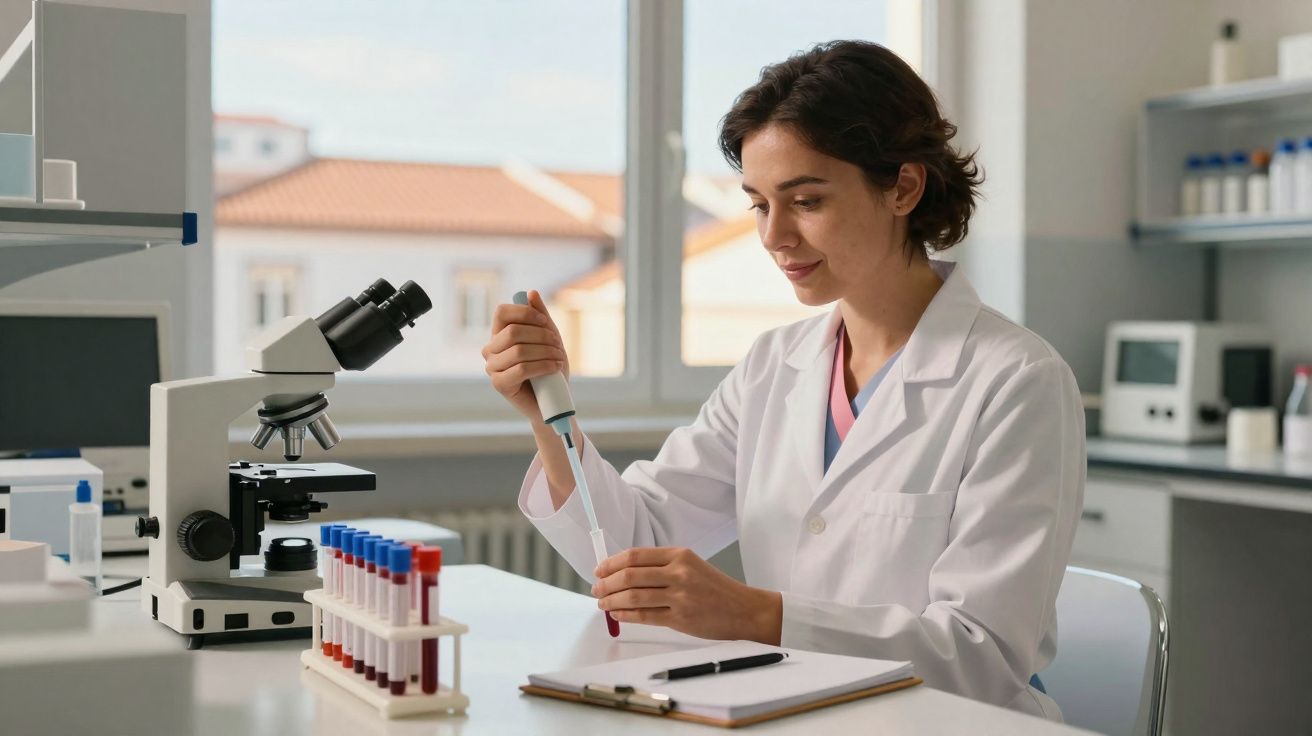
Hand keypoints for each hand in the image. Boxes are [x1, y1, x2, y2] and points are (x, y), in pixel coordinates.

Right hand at [481, 290, 569, 420]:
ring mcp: (492, 368)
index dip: (525, 313)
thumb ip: (540, 317)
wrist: (553, 401)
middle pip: (512, 331)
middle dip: (541, 336)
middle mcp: (491, 349)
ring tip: (559, 358)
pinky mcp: (499, 385)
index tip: (545, 323)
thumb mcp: (549, 339)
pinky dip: (543, 366)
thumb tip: (531, 293)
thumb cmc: (550, 368)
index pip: (501, 312)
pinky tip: (555, 368)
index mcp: (499, 334)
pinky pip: (521, 369)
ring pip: (518, 351)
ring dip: (545, 352)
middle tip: (557, 345)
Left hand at [592, 547, 781, 643]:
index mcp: (679, 555)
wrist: (743, 609)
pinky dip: (626, 614)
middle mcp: (678, 572)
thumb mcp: (691, 565)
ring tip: (602, 603)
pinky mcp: (680, 618)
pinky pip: (645, 616)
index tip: (599, 569)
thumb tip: (624, 572)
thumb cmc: (715, 588)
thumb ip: (662, 567)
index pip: (636, 555)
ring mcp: (680, 596)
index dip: (612, 563)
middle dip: (607, 583)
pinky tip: (617, 613)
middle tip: (596, 588)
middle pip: (630, 575)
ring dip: (612, 600)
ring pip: (634, 596)